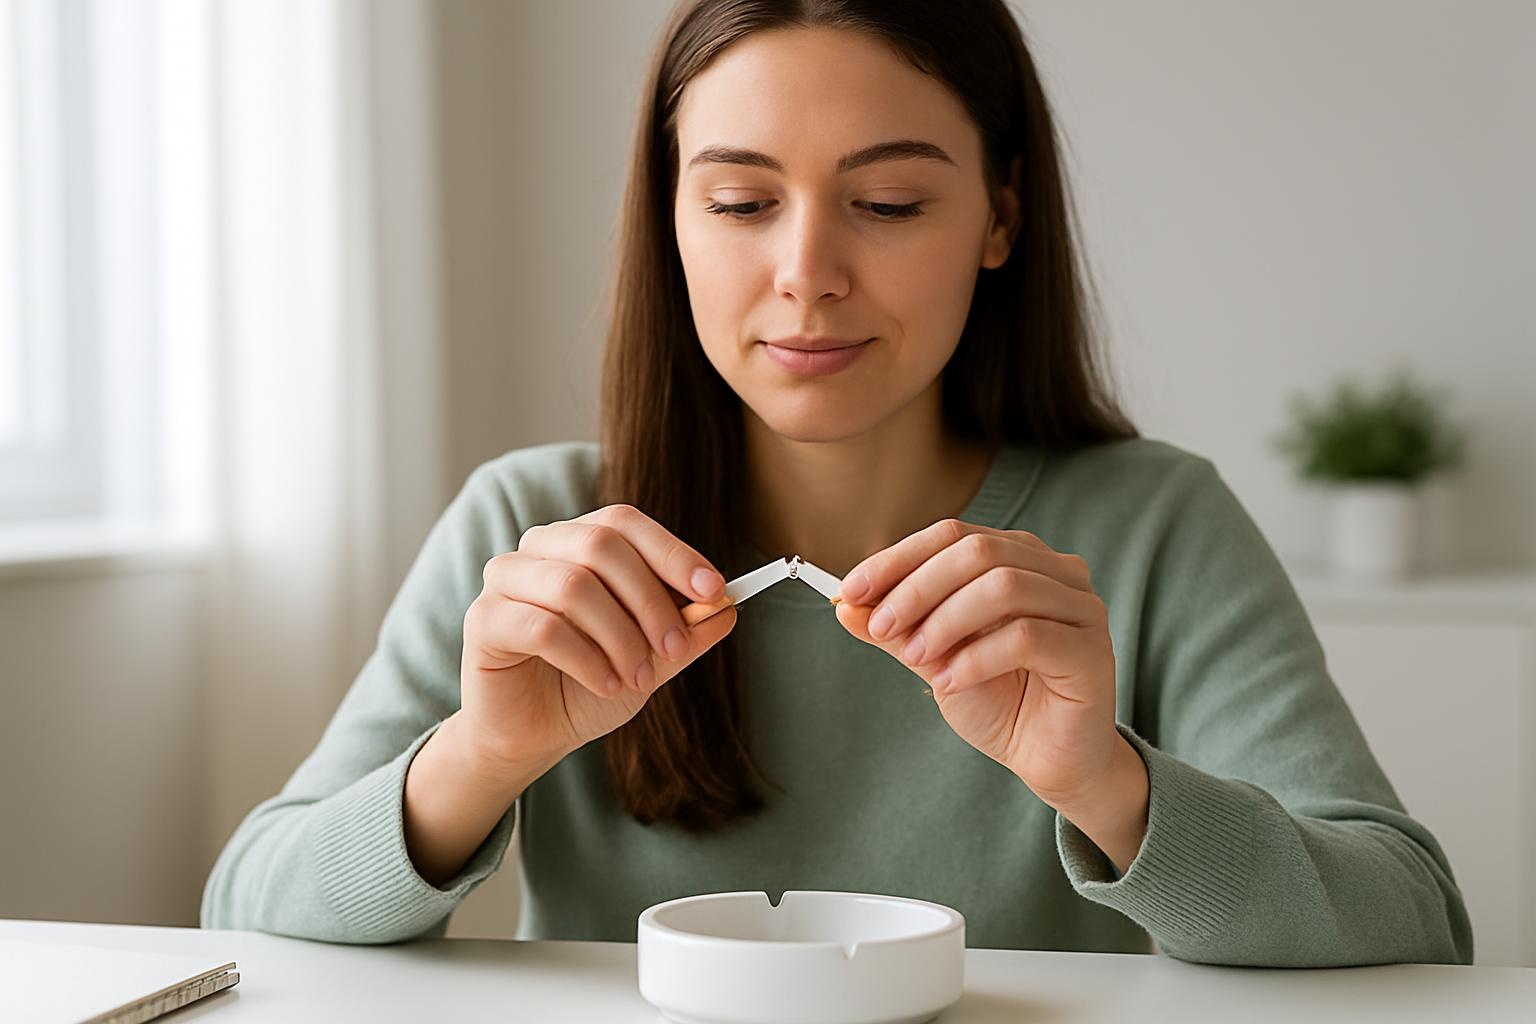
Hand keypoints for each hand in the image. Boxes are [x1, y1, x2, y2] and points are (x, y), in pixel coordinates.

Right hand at [457, 504, 736, 775]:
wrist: (536, 733)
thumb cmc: (592, 682)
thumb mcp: (653, 658)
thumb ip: (687, 630)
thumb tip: (728, 606)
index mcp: (579, 541)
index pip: (625, 522)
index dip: (672, 552)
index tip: (714, 590)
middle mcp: (540, 548)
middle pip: (601, 545)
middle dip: (650, 599)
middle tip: (675, 647)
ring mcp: (506, 580)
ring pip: (573, 586)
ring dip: (619, 637)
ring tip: (638, 676)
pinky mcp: (485, 620)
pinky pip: (543, 628)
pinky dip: (586, 660)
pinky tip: (605, 685)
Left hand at [834, 519, 1129, 812]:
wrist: (1046, 759)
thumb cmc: (997, 699)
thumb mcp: (935, 658)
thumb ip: (898, 629)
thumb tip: (844, 605)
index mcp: (1020, 556)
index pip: (953, 535)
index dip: (897, 559)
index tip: (850, 590)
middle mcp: (1058, 571)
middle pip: (978, 551)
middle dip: (918, 588)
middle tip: (881, 628)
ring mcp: (1082, 608)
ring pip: (1004, 586)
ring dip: (946, 621)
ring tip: (915, 659)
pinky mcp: (1091, 652)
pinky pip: (1027, 637)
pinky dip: (976, 657)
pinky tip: (949, 683)